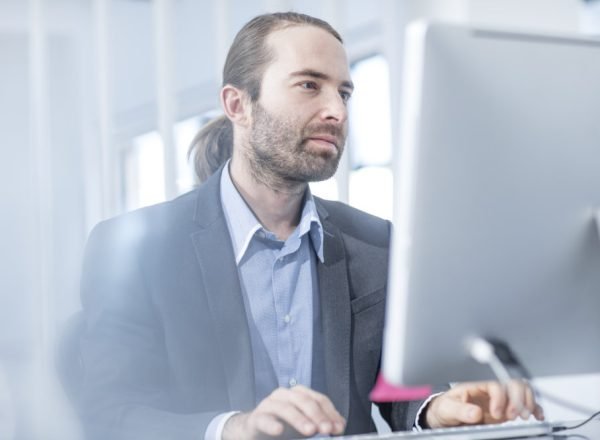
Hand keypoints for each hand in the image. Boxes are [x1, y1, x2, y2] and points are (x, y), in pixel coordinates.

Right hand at [222, 385, 345, 438]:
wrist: (255, 431)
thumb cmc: (283, 425)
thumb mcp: (305, 423)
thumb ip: (321, 423)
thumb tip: (339, 426)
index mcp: (299, 394)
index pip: (319, 399)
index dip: (330, 413)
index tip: (338, 427)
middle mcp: (285, 395)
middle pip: (304, 401)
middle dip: (318, 415)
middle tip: (326, 429)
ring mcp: (269, 405)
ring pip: (285, 408)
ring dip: (299, 419)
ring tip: (310, 430)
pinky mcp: (256, 417)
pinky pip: (264, 420)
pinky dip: (272, 425)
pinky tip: (279, 430)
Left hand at [425, 381, 543, 428]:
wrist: (447, 415)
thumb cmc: (446, 407)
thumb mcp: (447, 408)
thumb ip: (460, 410)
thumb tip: (474, 413)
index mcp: (476, 383)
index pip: (495, 383)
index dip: (499, 397)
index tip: (496, 413)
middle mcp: (490, 387)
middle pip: (512, 382)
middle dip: (517, 398)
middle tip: (513, 415)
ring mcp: (500, 397)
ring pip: (522, 389)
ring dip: (527, 401)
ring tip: (524, 416)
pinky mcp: (506, 407)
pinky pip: (525, 402)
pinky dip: (534, 407)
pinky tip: (537, 415)